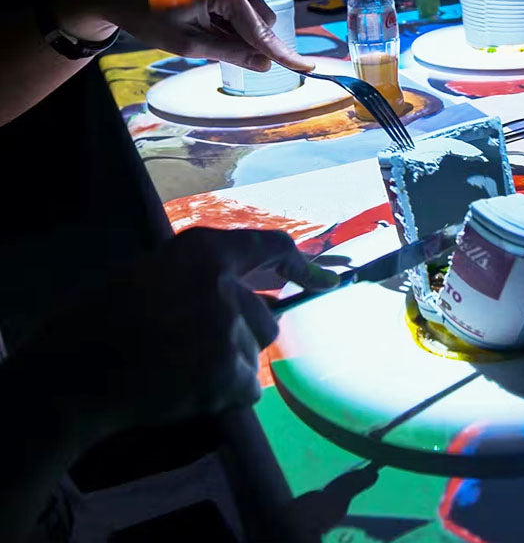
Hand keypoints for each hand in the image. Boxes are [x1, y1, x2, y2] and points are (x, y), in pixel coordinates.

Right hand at [20, 228, 335, 438]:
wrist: (72, 374)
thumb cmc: (100, 323)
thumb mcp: (152, 276)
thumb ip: (201, 279)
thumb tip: (249, 295)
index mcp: (204, 250)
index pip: (270, 247)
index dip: (304, 266)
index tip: (329, 282)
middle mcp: (226, 283)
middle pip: (266, 321)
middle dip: (242, 340)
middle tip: (193, 354)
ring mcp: (230, 327)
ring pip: (255, 356)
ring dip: (229, 368)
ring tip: (180, 373)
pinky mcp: (229, 370)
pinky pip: (249, 390)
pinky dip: (224, 398)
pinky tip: (185, 394)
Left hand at [54, 0, 313, 71]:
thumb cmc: (148, 17)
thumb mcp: (190, 43)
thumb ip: (231, 52)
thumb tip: (264, 64)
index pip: (261, 30)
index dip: (283, 54)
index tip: (307, 69)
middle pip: (261, 19)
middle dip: (253, 42)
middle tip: (223, 56)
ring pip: (250, 14)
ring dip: (239, 33)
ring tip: (204, 38)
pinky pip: (237, 6)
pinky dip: (229, 23)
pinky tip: (205, 29)